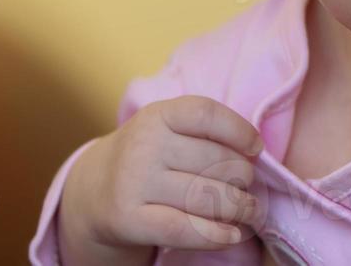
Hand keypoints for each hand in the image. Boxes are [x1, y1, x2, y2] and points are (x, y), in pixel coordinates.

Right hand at [59, 95, 264, 263]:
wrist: (93, 190)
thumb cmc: (150, 156)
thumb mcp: (168, 129)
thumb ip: (206, 132)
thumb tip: (256, 153)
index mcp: (157, 115)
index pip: (207, 114)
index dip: (240, 131)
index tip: (256, 148)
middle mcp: (143, 145)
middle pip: (215, 160)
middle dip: (244, 177)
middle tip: (251, 187)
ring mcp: (133, 182)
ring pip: (205, 197)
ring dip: (239, 208)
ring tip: (250, 212)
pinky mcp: (127, 219)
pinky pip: (184, 229)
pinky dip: (215, 235)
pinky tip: (232, 235)